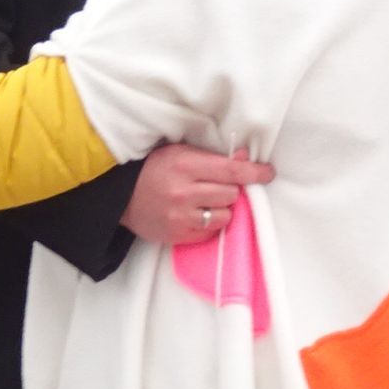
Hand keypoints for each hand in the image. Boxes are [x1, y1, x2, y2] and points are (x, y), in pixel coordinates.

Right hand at [122, 145, 275, 245]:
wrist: (120, 196)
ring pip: (225, 216)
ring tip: (206, 202)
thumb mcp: (180, 152)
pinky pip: (210, 232)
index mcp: (185, 165)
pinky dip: (210, 224)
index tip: (267, 173)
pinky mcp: (177, 236)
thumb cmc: (153, 169)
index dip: (254, 172)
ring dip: (222, 208)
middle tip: (218, 186)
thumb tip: (244, 158)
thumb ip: (212, 157)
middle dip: (230, 189)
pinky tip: (197, 214)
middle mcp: (184, 192)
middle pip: (231, 194)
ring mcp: (180, 217)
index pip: (231, 171)